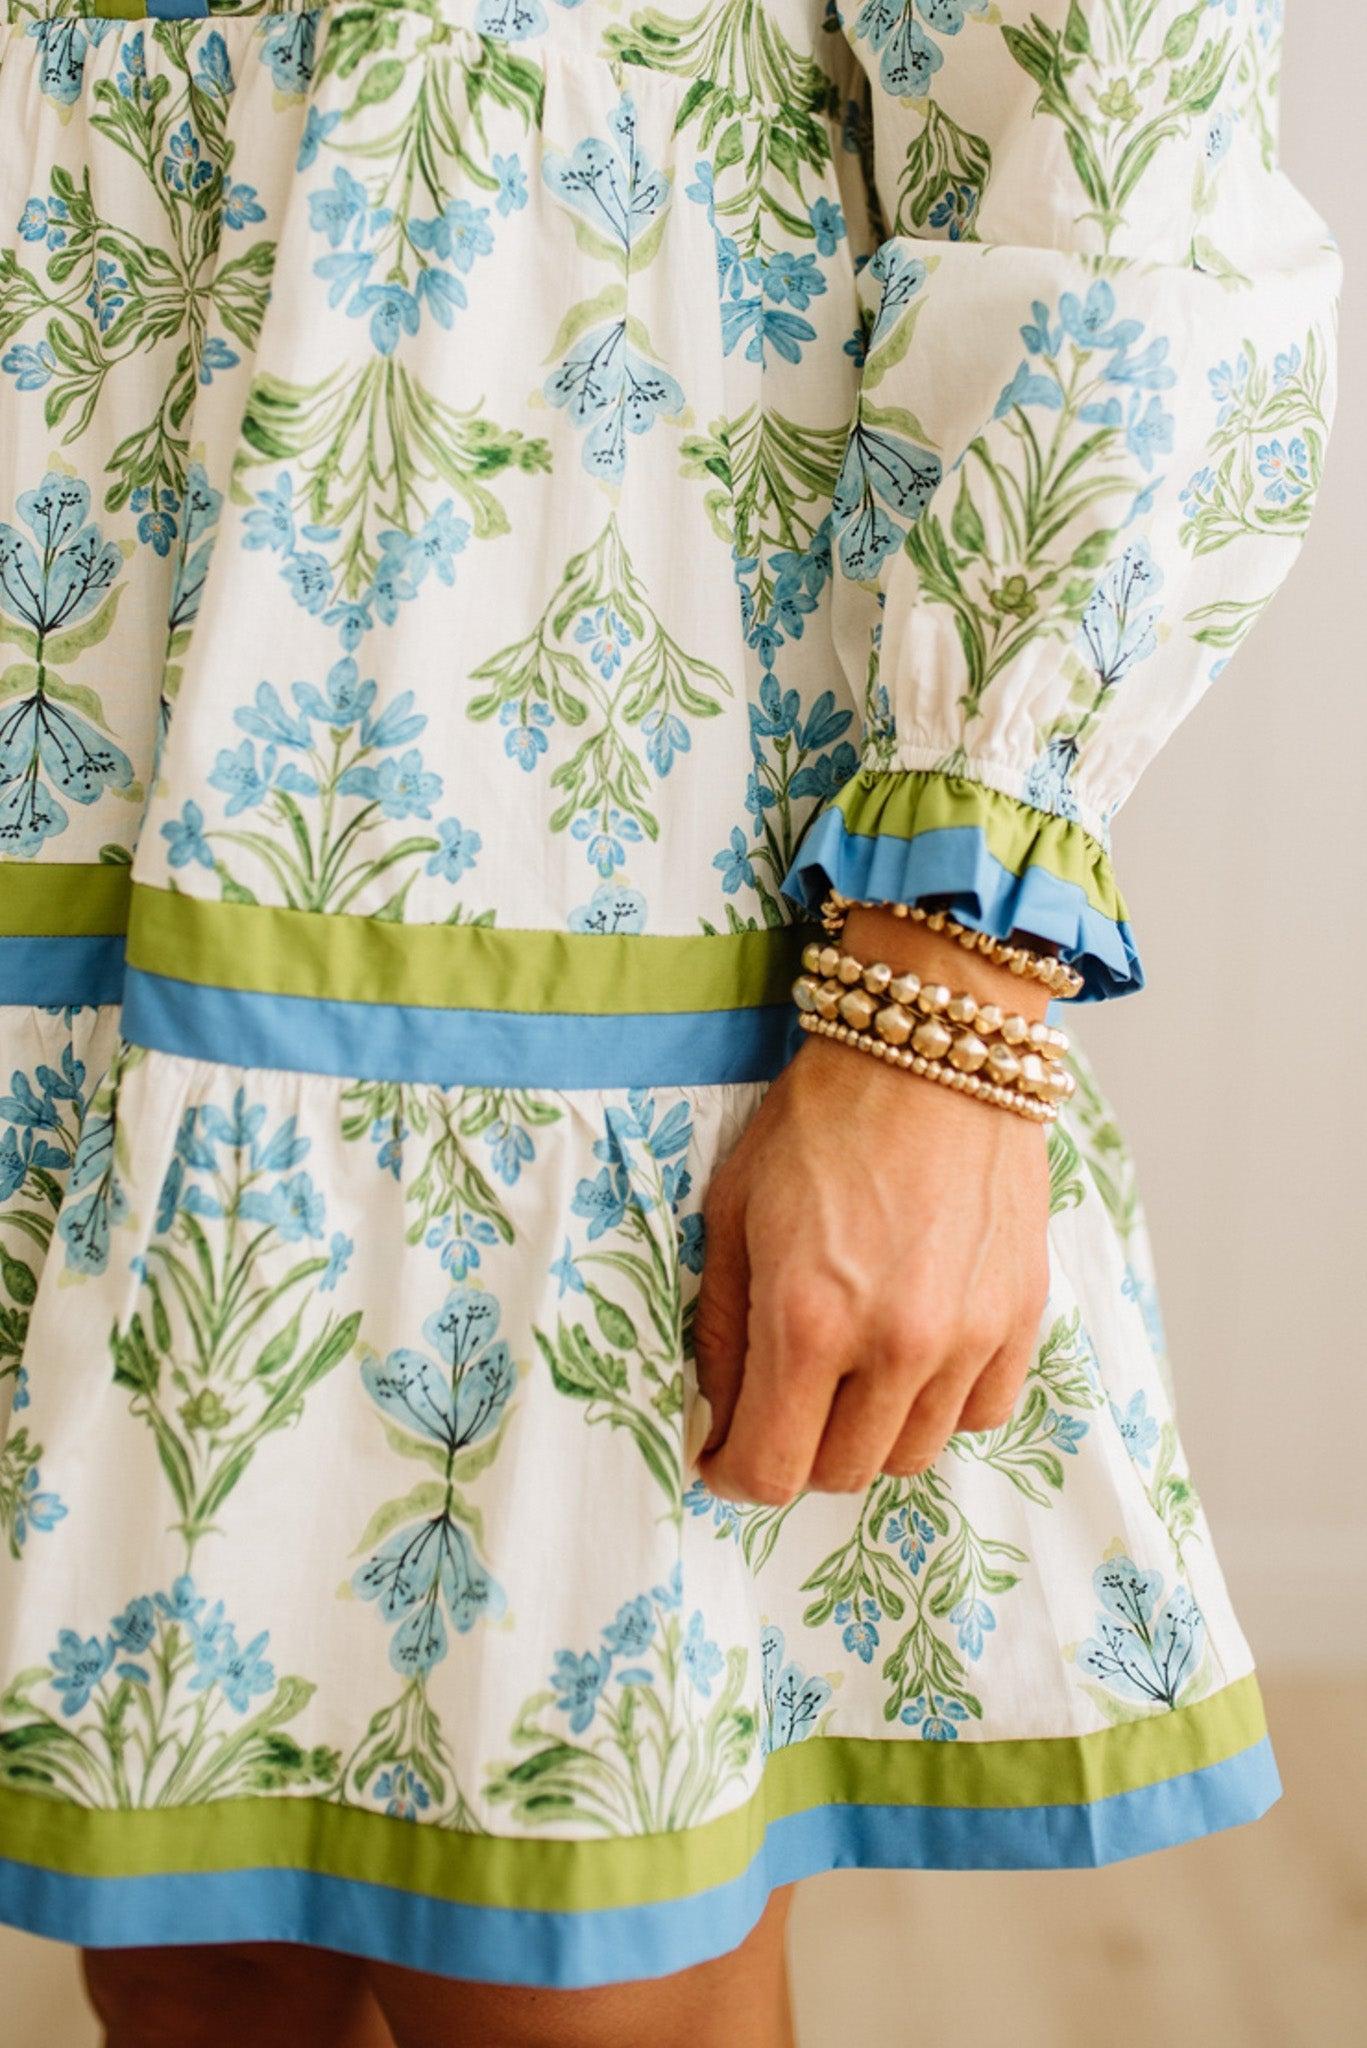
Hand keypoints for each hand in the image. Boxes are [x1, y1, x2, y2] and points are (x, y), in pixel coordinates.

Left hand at [693, 908, 1053, 1505]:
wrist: (931, 1051)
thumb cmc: (819, 1122)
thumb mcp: (734, 1214)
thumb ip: (721, 1328)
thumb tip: (716, 1413)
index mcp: (807, 1321)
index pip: (768, 1470)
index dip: (732, 1475)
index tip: (721, 1454)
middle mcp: (894, 1347)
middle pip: (838, 1474)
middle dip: (795, 1451)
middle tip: (780, 1402)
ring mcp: (967, 1338)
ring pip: (911, 1456)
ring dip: (867, 1434)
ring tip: (846, 1374)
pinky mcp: (1021, 1317)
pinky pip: (978, 1414)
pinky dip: (938, 1406)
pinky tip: (911, 1355)